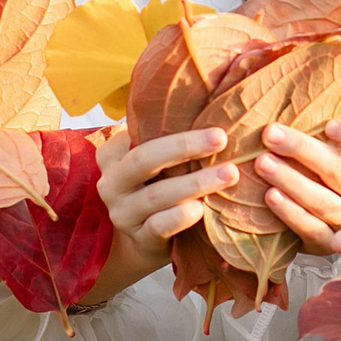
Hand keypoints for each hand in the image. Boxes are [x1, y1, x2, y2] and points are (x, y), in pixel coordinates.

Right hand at [91, 125, 237, 302]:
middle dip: (184, 147)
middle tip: (221, 138)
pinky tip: (201, 209)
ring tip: (228, 174)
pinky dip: (179, 217)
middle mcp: (112, 182)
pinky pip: (158, 226)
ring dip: (195, 183)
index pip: (140, 134)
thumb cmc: (157, 185)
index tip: (211, 121)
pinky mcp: (139, 238)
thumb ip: (165, 136)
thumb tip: (213, 102)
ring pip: (156, 195)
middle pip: (144, 159)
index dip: (175, 128)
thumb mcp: (154, 161)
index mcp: (114, 154)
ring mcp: (123, 213)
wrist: (142, 238)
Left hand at [255, 121, 340, 252]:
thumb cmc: (317, 168)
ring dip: (290, 180)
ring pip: (324, 201)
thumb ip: (320, 127)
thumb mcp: (329, 148)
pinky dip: (290, 212)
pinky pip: (312, 228)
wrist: (311, 216)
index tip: (328, 125)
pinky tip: (270, 195)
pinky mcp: (329, 244)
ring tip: (262, 162)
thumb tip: (286, 90)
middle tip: (271, 133)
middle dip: (303, 151)